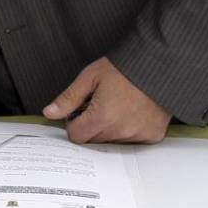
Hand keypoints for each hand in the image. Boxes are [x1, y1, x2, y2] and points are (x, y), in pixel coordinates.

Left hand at [43, 57, 170, 143]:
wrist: (158, 65)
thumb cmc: (123, 69)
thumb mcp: (90, 77)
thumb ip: (69, 98)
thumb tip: (50, 113)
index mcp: (102, 117)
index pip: (76, 136)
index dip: (74, 123)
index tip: (79, 111)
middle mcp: (120, 131)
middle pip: (93, 141)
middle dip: (90, 126)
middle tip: (98, 106)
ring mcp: (138, 135)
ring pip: (112, 142)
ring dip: (109, 130)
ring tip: (116, 108)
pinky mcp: (152, 136)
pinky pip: (132, 142)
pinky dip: (129, 131)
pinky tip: (131, 113)